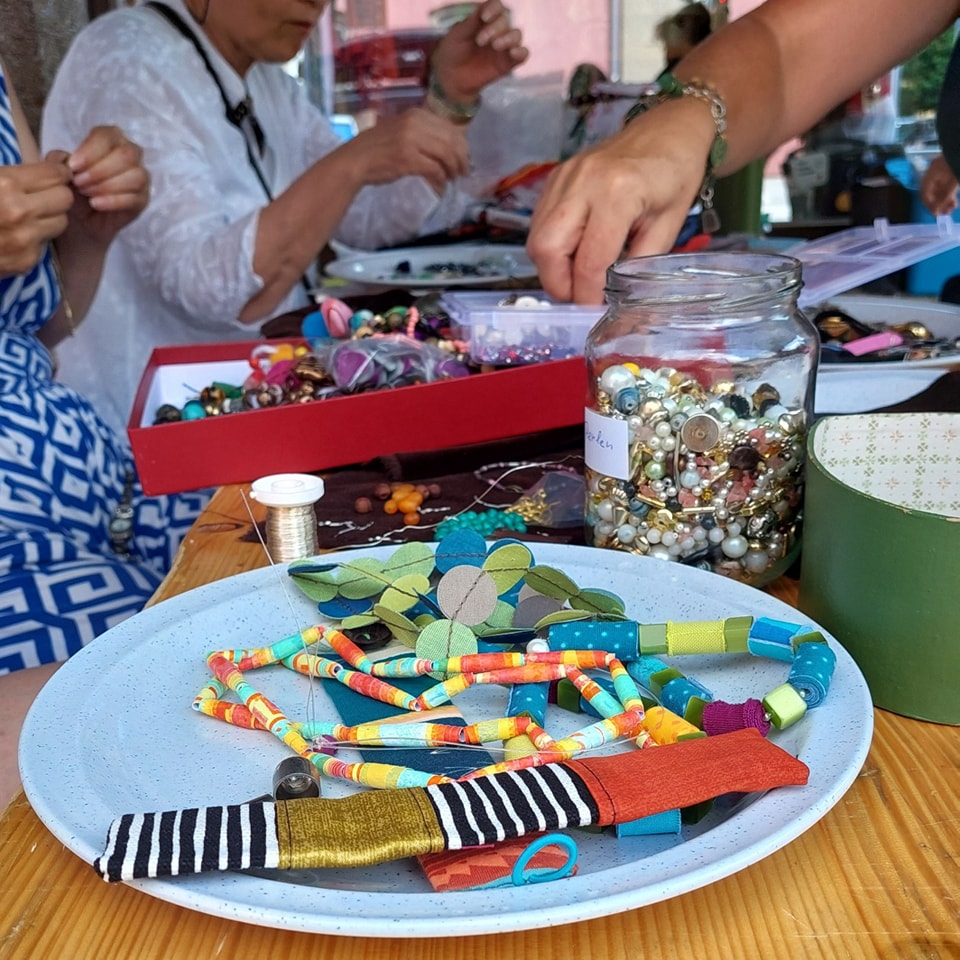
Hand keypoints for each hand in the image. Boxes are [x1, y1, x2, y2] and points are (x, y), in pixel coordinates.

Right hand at [0, 159, 72, 276]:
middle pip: (65, 198)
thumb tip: (51, 164)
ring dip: (49, 217)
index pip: (56, 175)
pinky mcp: (26, 261)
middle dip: (54, 195)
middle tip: (40, 195)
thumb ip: (12, 172)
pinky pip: (45, 244)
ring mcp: (25, 239)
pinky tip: (15, 235)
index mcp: (6, 183)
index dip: (54, 174)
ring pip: (61, 222)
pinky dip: (35, 239)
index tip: (51, 175)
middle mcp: (20, 212)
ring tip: (27, 216)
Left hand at [60, 125, 149, 245]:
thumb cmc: (71, 189)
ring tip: (87, 194)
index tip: (73, 167)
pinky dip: (113, 201)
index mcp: (110, 140)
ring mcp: (140, 178)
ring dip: (108, 185)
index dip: (90, 150)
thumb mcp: (58, 172)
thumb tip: (65, 158)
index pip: (107, 136)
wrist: (79, 220)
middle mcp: (130, 155)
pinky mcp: (142, 200)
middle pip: (126, 155)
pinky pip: (135, 198)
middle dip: (100, 170)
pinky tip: (96, 204)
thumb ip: (58, 160)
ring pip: (135, 176)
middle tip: (79, 183)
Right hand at [345, 108, 470, 192]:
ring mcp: (411, 139)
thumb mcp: (402, 130)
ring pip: (447, 154)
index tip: (464, 159)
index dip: (462, 146)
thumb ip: (423, 133)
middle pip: (452, 140)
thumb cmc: (377, 148)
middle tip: (463, 173)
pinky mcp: (408, 158)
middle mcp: (415, 122)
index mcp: (416, 114)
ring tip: (453, 179)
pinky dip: (441, 179)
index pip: (450, 128)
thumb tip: (449, 147)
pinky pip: (435, 169)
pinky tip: (440, 186)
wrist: (354, 160)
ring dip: (453, 169)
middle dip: (462, 159)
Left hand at [430, 0, 528, 103]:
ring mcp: (504, 46)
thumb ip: (472, 21)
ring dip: (508, 38)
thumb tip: (484, 8)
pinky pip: (522, 55)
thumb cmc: (454, 51)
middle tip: (480, 41)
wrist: (452, 77)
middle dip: (495, 28)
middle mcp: (497, 30)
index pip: (496, 7)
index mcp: (485, 19)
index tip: (484, 17)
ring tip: (495, 46)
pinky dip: (521, 52)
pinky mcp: (508, 63)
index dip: (494, 9)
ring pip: (516, 35)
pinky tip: (514, 53)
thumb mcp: (459, 34)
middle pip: (505, 21)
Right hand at [527, 105, 712, 303]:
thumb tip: (616, 302)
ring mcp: (564, 177)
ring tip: (577, 278)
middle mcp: (584, 182)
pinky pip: (539, 223)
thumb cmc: (675, 177)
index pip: (589, 261)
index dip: (587, 294)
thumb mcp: (668, 227)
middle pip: (547, 249)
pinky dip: (551, 247)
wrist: (668, 130)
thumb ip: (638, 266)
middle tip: (579, 298)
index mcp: (619, 193)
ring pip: (536, 239)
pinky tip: (572, 253)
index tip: (594, 311)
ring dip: (551, 268)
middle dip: (559, 285)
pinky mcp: (555, 178)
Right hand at [920, 154, 957, 217]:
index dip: (929, 205)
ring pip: (939, 191)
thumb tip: (935, 211)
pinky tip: (954, 201)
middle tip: (946, 213)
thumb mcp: (953, 183)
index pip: (925, 194)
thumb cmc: (957, 164)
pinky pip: (946, 187)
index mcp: (930, 175)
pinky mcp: (948, 173)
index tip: (937, 214)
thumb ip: (944, 197)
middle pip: (932, 193)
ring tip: (952, 208)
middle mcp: (933, 175)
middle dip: (939, 204)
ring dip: (945, 200)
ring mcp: (941, 173)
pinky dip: (949, 194)